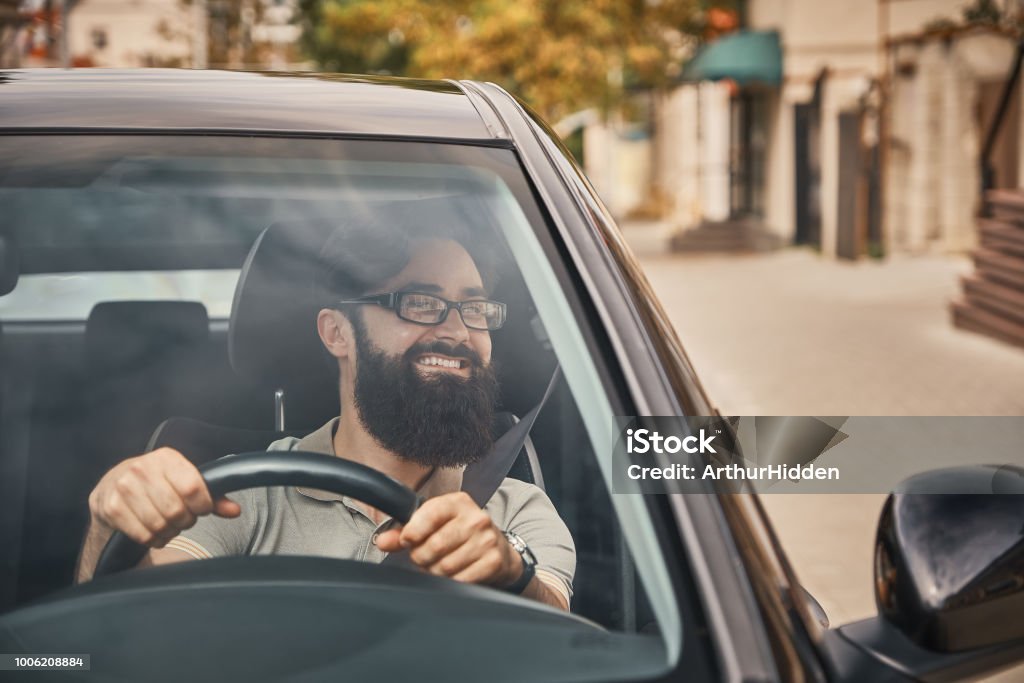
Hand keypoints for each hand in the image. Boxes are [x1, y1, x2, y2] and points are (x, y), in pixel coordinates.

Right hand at [88, 448, 240, 547]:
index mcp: (166, 458)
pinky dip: (153, 539)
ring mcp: (124, 487)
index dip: (203, 506)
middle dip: (185, 522)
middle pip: (176, 510)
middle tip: (183, 520)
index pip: (193, 487)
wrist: (111, 486)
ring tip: (168, 525)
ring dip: (169, 532)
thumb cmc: (157, 484)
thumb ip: (212, 496)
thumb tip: (234, 511)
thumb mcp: (183, 481)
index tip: (201, 509)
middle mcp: (142, 468)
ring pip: (159, 525)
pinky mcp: (111, 508)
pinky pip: (143, 535)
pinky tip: (153, 531)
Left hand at [375, 491, 521, 586]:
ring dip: (435, 571)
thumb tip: (381, 541)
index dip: (413, 532)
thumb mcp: (434, 525)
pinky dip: (451, 581)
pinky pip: (460, 580)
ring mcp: (487, 540)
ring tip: (439, 565)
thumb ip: (405, 531)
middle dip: (422, 557)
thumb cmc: (460, 534)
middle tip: (424, 557)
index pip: (430, 513)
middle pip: (434, 545)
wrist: (497, 549)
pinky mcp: (493, 561)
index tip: (408, 541)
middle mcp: (475, 518)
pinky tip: (454, 573)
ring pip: (444, 566)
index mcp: (458, 502)